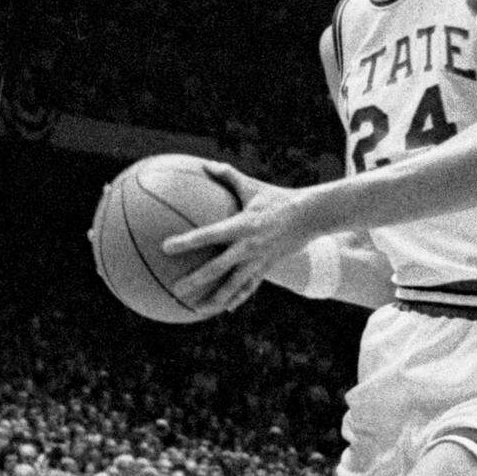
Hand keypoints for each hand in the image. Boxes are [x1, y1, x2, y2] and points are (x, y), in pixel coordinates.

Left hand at [163, 168, 306, 313]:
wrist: (310, 217)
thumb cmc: (278, 197)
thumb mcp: (252, 185)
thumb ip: (227, 175)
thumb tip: (205, 164)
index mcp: (241, 225)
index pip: (208, 235)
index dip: (187, 242)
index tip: (166, 247)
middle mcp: (248, 246)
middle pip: (218, 268)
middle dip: (196, 280)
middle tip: (175, 290)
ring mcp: (258, 260)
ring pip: (234, 285)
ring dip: (216, 299)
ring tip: (198, 311)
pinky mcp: (267, 267)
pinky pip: (250, 286)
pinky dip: (238, 298)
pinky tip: (226, 309)